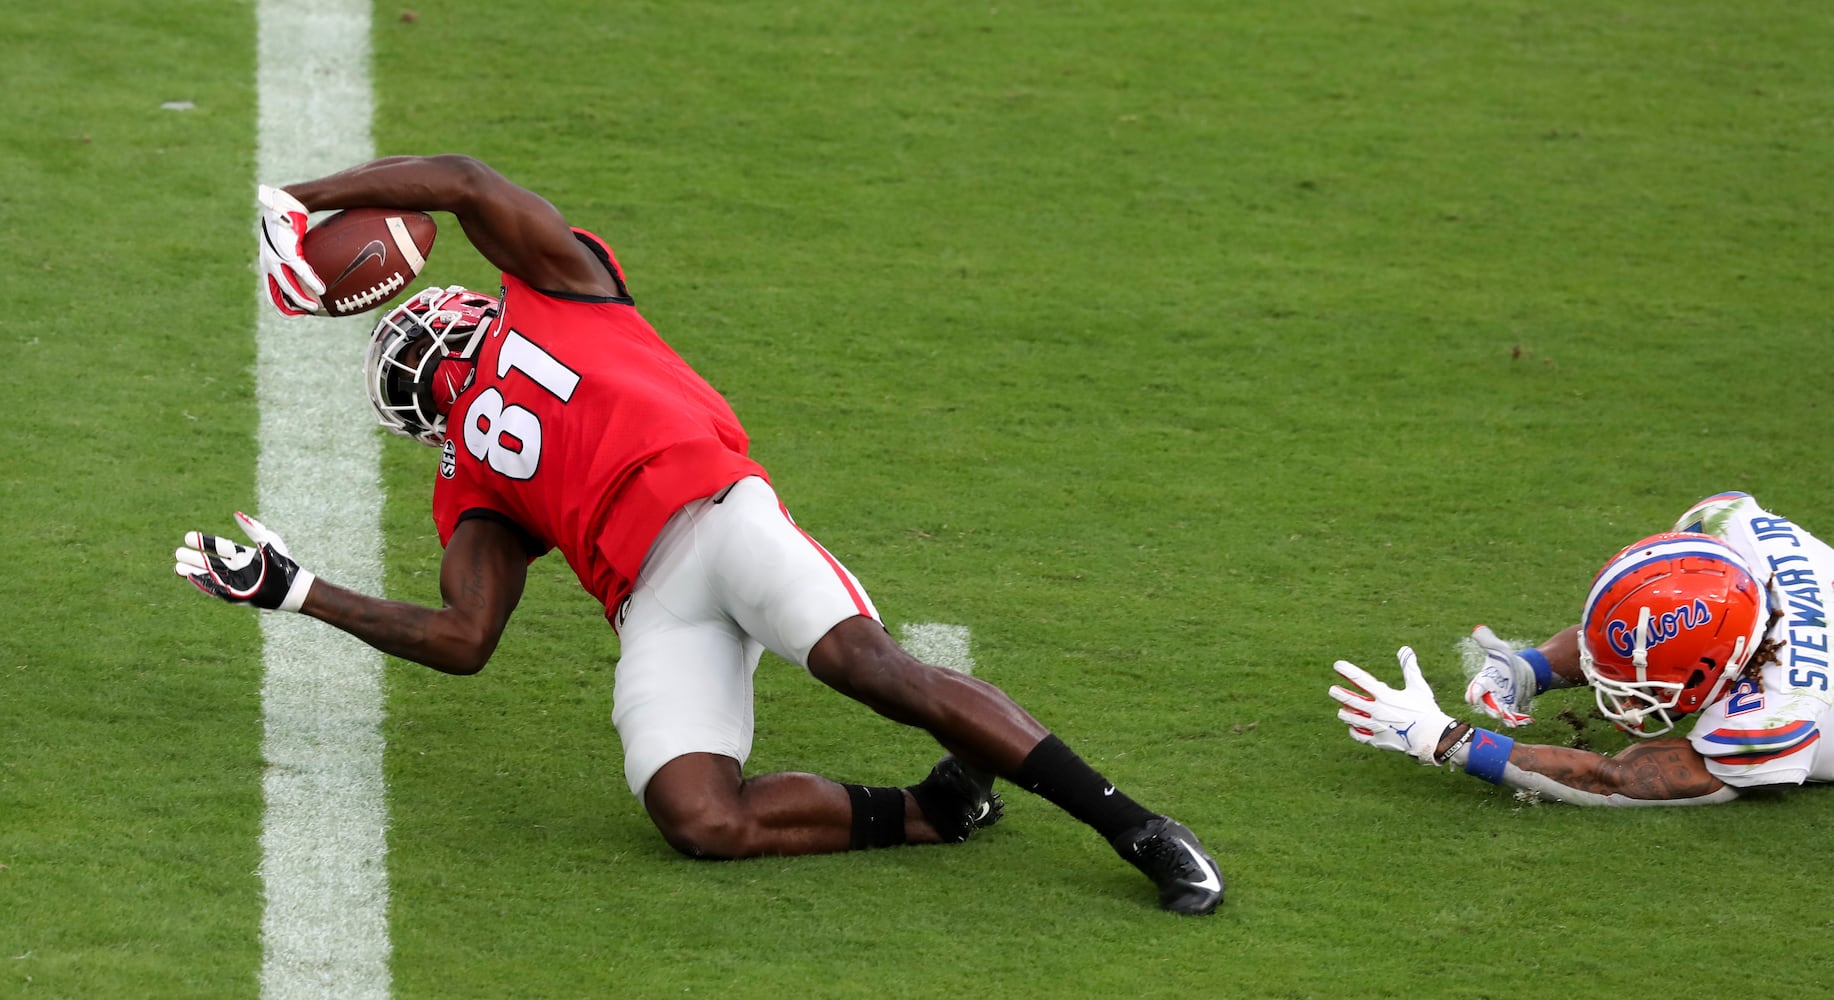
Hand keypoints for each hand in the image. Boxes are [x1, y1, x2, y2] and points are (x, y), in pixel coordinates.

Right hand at [174, 512, 315, 611]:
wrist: (292, 586)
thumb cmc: (282, 562)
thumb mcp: (268, 541)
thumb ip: (252, 528)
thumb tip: (237, 514)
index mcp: (242, 554)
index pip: (219, 546)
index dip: (204, 542)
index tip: (188, 537)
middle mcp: (236, 568)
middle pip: (210, 561)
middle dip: (194, 557)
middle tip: (177, 552)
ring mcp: (235, 581)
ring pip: (209, 575)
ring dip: (193, 571)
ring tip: (177, 567)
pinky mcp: (236, 594)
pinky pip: (216, 589)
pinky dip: (203, 584)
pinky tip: (191, 579)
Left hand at [257, 184, 323, 315]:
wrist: (286, 205)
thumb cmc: (291, 224)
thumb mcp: (292, 245)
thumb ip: (298, 260)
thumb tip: (314, 270)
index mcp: (267, 265)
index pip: (271, 292)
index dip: (281, 306)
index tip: (296, 315)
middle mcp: (268, 264)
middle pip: (278, 293)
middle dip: (291, 307)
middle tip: (306, 314)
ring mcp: (276, 258)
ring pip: (288, 285)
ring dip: (301, 298)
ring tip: (314, 307)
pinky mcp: (287, 251)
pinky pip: (300, 271)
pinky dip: (310, 281)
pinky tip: (321, 289)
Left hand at [1330, 647, 1457, 764]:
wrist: (1433, 737)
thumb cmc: (1426, 710)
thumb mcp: (1418, 687)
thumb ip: (1409, 668)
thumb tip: (1405, 648)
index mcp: (1385, 696)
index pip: (1361, 680)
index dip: (1348, 671)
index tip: (1337, 665)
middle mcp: (1377, 710)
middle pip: (1351, 701)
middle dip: (1339, 694)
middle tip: (1332, 690)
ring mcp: (1376, 727)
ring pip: (1352, 719)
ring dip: (1345, 713)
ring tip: (1342, 710)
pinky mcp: (1378, 741)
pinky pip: (1360, 736)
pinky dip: (1354, 730)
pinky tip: (1353, 727)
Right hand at [1462, 625, 1534, 726]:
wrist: (1523, 671)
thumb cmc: (1506, 661)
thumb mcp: (1498, 649)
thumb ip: (1487, 641)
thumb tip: (1478, 629)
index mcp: (1483, 681)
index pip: (1474, 690)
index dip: (1473, 694)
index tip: (1473, 699)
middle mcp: (1489, 695)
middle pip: (1486, 706)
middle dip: (1491, 709)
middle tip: (1498, 712)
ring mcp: (1500, 704)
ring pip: (1499, 714)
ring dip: (1505, 718)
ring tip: (1512, 721)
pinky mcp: (1512, 709)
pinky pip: (1513, 717)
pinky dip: (1519, 720)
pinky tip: (1527, 720)